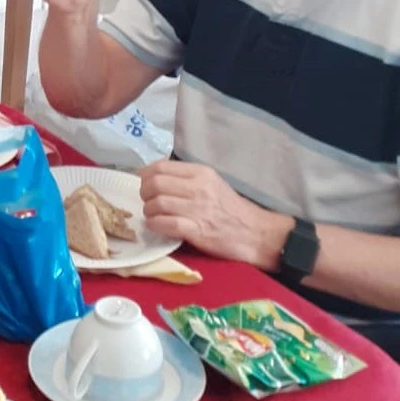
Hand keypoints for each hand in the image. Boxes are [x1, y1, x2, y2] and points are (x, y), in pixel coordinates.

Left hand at [139, 160, 285, 267]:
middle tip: (147, 201)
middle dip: (144, 193)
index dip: (144, 175)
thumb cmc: (231, 208)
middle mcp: (198, 188)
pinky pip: (165, 223)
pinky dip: (154, 224)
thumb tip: (156, 174)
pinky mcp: (196, 230)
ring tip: (152, 215)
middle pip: (155, 183)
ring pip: (157, 203)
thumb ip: (187, 177)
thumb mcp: (212, 183)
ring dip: (148, 211)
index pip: (161, 167)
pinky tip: (155, 226)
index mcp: (201, 173)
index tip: (142, 183)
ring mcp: (197, 209)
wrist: (256, 233)